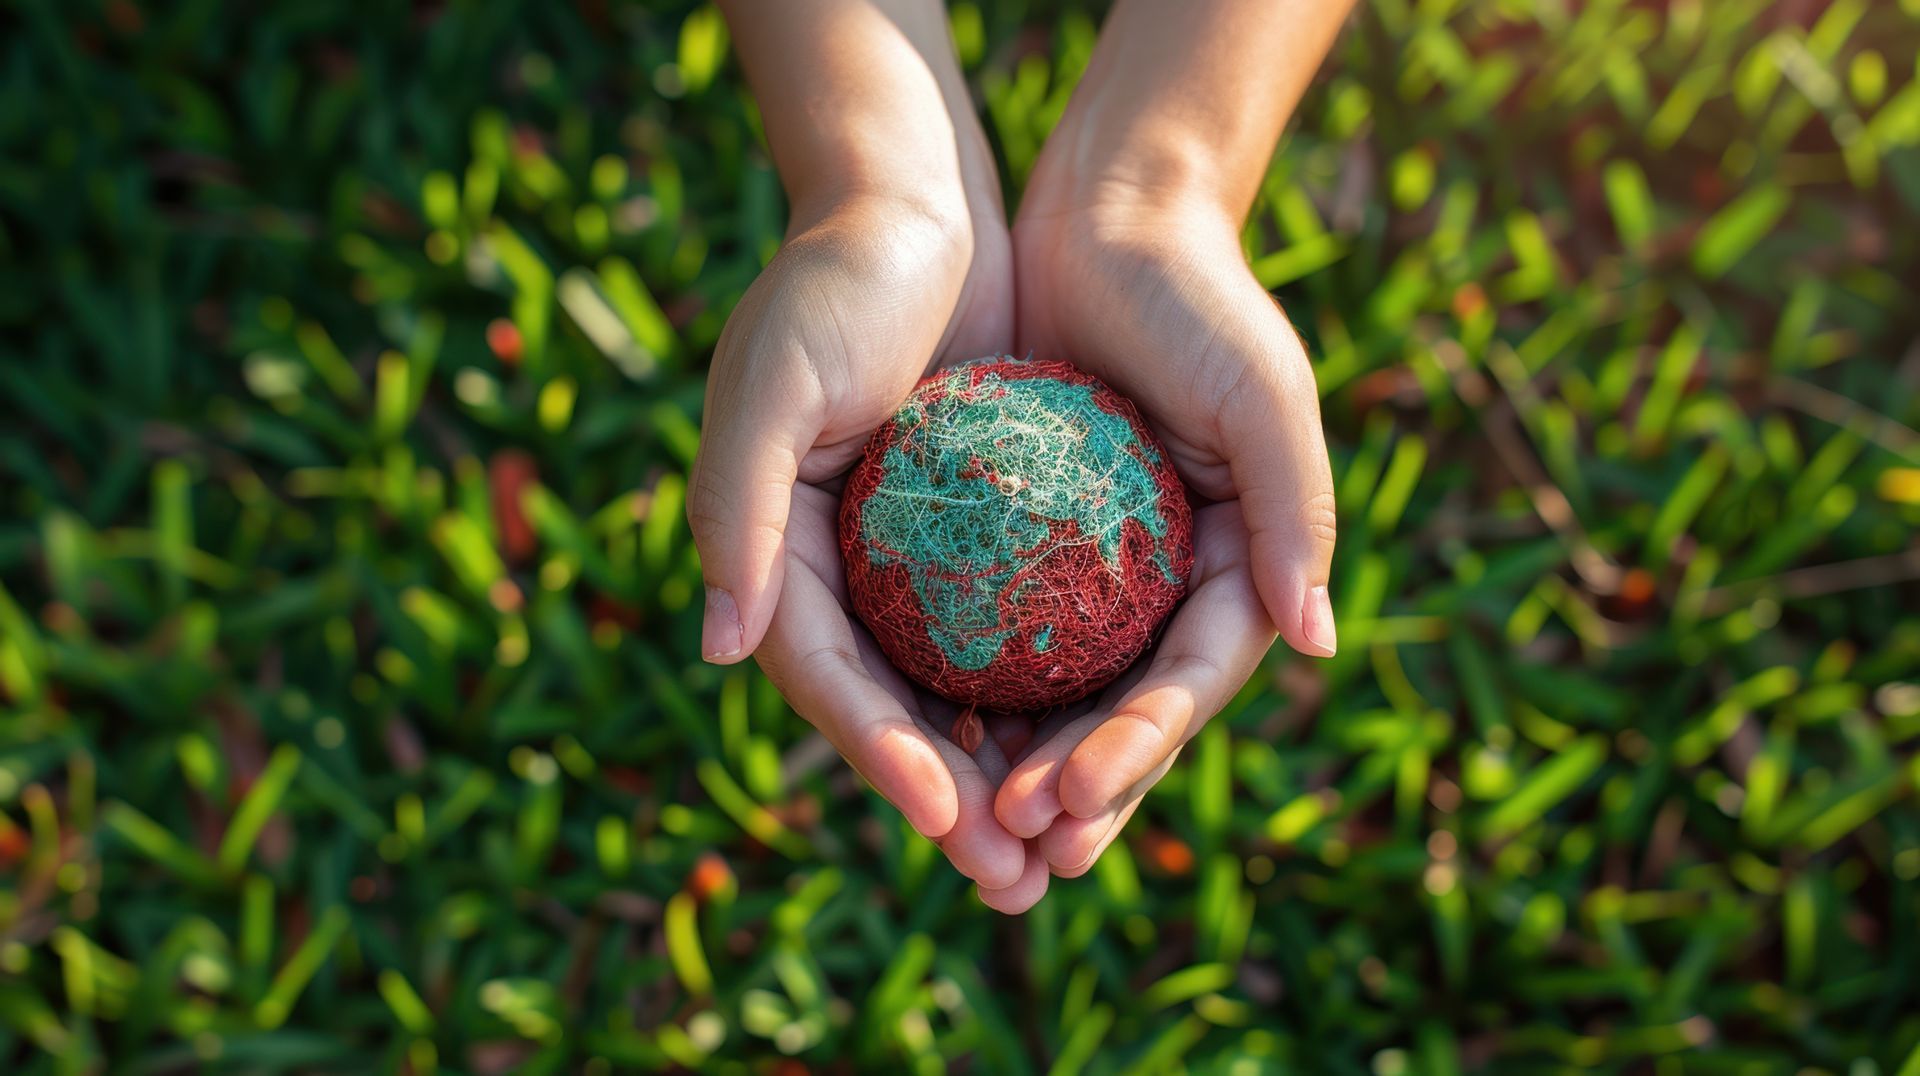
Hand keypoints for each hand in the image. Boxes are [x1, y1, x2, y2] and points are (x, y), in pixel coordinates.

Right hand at [689, 190, 1034, 891]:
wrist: (915, 206)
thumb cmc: (835, 282)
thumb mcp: (774, 383)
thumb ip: (738, 512)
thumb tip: (717, 645)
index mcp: (775, 556)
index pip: (829, 681)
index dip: (882, 755)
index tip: (947, 816)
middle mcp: (840, 577)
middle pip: (894, 713)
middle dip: (950, 805)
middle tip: (1017, 881)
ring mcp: (910, 567)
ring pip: (956, 696)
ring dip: (1004, 775)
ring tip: (1061, 853)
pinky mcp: (978, 544)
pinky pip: (1010, 638)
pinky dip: (1042, 696)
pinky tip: (1095, 749)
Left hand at [986, 191, 1339, 901]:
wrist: (1111, 212)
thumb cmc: (1196, 296)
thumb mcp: (1261, 394)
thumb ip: (1291, 512)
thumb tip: (1315, 640)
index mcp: (1237, 565)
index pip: (1187, 685)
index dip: (1134, 754)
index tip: (1068, 804)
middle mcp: (1170, 581)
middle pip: (1123, 712)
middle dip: (1075, 793)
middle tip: (1013, 859)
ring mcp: (1099, 569)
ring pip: (1057, 690)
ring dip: (1017, 763)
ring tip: (966, 833)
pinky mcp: (1029, 541)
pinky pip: (996, 628)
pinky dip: (968, 683)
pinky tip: (920, 730)